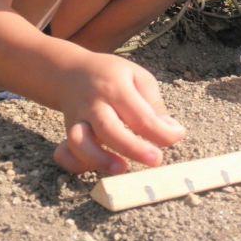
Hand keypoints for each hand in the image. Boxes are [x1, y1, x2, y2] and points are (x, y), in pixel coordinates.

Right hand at [52, 53, 185, 175]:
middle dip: (133, 148)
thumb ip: (154, 105)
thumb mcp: (138, 78)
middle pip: (108, 128)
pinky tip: (92, 167)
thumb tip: (170, 131)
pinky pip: (64, 152)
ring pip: (80, 142)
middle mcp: (93, 104)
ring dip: (99, 159)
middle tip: (156, 160)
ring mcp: (77, 120)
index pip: (140, 114)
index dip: (161, 131)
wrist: (70, 71)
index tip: (176, 137)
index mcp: (115, 87)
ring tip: (121, 169)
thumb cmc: (112, 77)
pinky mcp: (66, 133)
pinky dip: (74, 164)